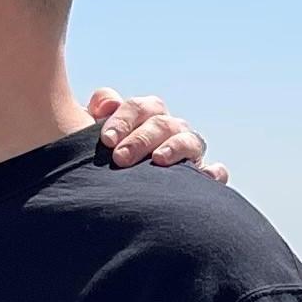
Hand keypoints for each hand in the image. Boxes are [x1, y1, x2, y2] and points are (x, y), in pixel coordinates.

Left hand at [87, 86, 225, 183]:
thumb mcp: (87, 135)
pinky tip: (207, 178)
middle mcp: (168, 132)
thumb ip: (94, 112)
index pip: (140, 108)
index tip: (106, 139)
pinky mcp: (200, 179)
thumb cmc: (100, 162)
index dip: (124, 119)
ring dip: (175, 147)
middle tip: (120, 158)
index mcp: (145, 118)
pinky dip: (214, 173)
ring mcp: (187, 154)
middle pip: (163, 123)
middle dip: (141, 138)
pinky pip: (215, 173)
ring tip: (158, 160)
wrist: (108, 198)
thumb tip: (109, 103)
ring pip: (191, 140)